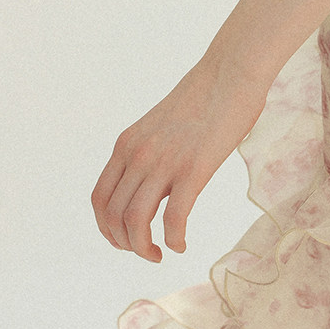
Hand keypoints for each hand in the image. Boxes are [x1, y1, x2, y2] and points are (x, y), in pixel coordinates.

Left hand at [91, 57, 268, 261]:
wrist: (229, 74)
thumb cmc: (204, 101)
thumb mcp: (160, 129)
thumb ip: (150, 156)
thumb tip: (154, 188)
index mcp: (126, 146)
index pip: (100, 200)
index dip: (107, 229)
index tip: (126, 241)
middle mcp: (137, 155)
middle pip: (113, 216)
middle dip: (126, 244)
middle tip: (147, 252)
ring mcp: (163, 163)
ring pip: (135, 222)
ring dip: (143, 248)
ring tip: (159, 254)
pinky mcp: (193, 170)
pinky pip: (173, 219)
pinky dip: (173, 240)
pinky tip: (181, 245)